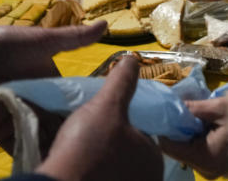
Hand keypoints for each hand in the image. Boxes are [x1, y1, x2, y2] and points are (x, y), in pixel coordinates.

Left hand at [0, 21, 107, 154]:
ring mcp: (23, 121)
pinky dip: (33, 157)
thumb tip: (107, 24)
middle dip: (75, 137)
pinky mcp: (4, 133)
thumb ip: (75, 38)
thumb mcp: (45, 40)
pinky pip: (21, 149)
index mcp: (52, 86)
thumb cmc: (7, 46)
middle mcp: (41, 106)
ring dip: (57, 149)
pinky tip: (49, 164)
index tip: (110, 122)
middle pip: (62, 126)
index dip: (91, 113)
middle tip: (93, 148)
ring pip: (45, 140)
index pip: (76, 104)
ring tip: (75, 161)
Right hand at [36, 56, 163, 180]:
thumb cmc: (90, 148)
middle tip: (87, 135)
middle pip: (126, 154)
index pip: (142, 135)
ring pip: (111, 168)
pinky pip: (97, 177)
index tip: (102, 120)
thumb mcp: (106, 106)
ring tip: (77, 148)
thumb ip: (121, 82)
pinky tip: (73, 166)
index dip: (121, 124)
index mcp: (153, 160)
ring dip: (97, 160)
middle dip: (109, 144)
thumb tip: (132, 59)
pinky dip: (87, 172)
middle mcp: (145, 180)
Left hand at [160, 97, 227, 178]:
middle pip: (179, 150)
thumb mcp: (221, 107)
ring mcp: (215, 172)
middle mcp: (207, 171)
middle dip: (180, 130)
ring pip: (190, 152)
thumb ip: (194, 108)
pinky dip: (202, 141)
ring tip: (205, 119)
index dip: (166, 128)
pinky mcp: (221, 169)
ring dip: (192, 134)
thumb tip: (171, 105)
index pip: (169, 147)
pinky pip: (202, 154)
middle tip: (191, 111)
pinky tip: (213, 128)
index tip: (171, 112)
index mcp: (206, 158)